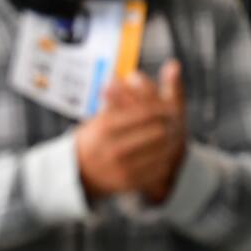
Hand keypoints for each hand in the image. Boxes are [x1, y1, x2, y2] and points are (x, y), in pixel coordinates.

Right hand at [76, 61, 185, 201]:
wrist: (78, 173)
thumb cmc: (96, 137)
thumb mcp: (104, 113)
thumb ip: (131, 94)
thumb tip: (166, 67)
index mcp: (103, 127)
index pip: (143, 113)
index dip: (161, 108)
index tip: (169, 106)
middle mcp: (112, 148)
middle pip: (156, 131)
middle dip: (168, 125)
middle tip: (172, 121)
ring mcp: (120, 168)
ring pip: (161, 151)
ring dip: (170, 141)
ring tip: (169, 136)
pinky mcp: (129, 183)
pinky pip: (159, 169)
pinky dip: (165, 159)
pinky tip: (162, 153)